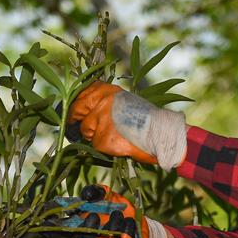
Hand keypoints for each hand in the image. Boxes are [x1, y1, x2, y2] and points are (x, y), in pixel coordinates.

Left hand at [68, 82, 186, 169]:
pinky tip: (119, 144)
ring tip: (113, 137)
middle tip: (77, 129)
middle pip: (77, 110)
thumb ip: (105, 103)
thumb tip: (85, 113)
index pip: (82, 94)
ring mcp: (103, 119)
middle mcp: (103, 100)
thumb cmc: (145, 120)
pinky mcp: (104, 137)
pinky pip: (96, 145)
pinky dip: (105, 148)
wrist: (162, 134)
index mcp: (108, 89)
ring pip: (86, 130)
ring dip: (94, 137)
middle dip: (75, 121)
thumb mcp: (124, 103)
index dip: (77, 105)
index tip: (75, 113)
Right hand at [70, 184, 149, 237]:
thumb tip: (87, 195)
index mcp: (84, 231)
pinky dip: (126, 233)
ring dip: (111, 228)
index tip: (87, 215)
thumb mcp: (106, 195)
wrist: (138, 217)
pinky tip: (129, 222)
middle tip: (96, 215)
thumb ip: (96, 192)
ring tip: (118, 214)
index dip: (75, 231)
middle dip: (89, 230)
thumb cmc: (117, 207)